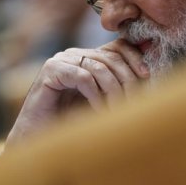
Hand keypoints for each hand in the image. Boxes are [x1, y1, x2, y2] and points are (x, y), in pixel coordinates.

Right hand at [5, 39, 149, 146]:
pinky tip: (99, 111)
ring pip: (99, 68)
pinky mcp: (51, 71)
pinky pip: (83, 77)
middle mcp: (75, 55)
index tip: (147, 76)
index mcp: (88, 58)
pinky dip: (96, 96)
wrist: (37, 138)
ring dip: (113, 92)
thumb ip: (119, 88)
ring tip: (118, 112)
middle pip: (111, 57)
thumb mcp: (101, 102)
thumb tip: (148, 76)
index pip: (117, 47)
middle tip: (135, 102)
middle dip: (127, 80)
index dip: (134, 58)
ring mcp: (61, 60)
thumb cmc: (70, 123)